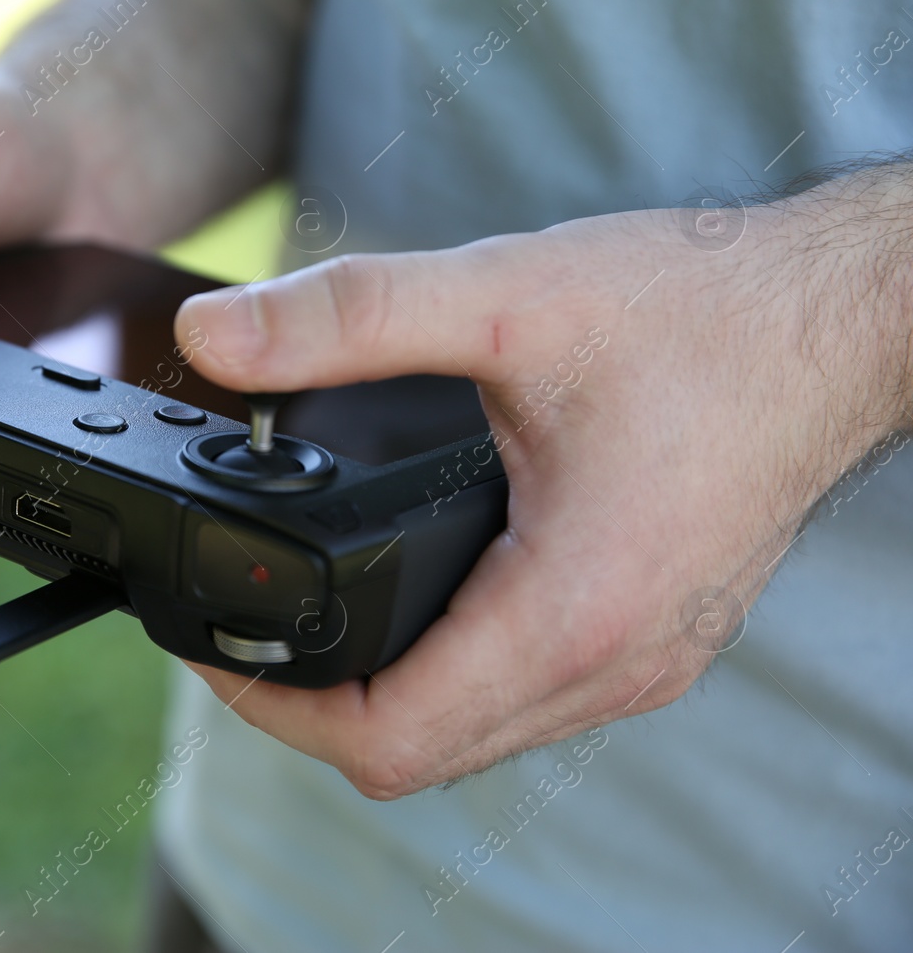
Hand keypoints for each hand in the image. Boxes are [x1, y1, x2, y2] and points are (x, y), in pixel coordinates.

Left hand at [173, 188, 910, 798]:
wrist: (840, 322)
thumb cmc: (704, 315)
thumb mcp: (507, 299)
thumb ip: (350, 319)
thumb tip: (215, 338)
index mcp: (571, 609)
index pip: (387, 737)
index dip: (271, 711)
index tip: (212, 647)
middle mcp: (612, 661)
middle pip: (419, 754)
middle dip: (308, 709)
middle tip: (240, 632)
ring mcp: (640, 661)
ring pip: (473, 736)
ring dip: (380, 699)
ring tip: (305, 622)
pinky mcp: (653, 638)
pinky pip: (525, 701)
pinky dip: (448, 677)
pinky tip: (416, 608)